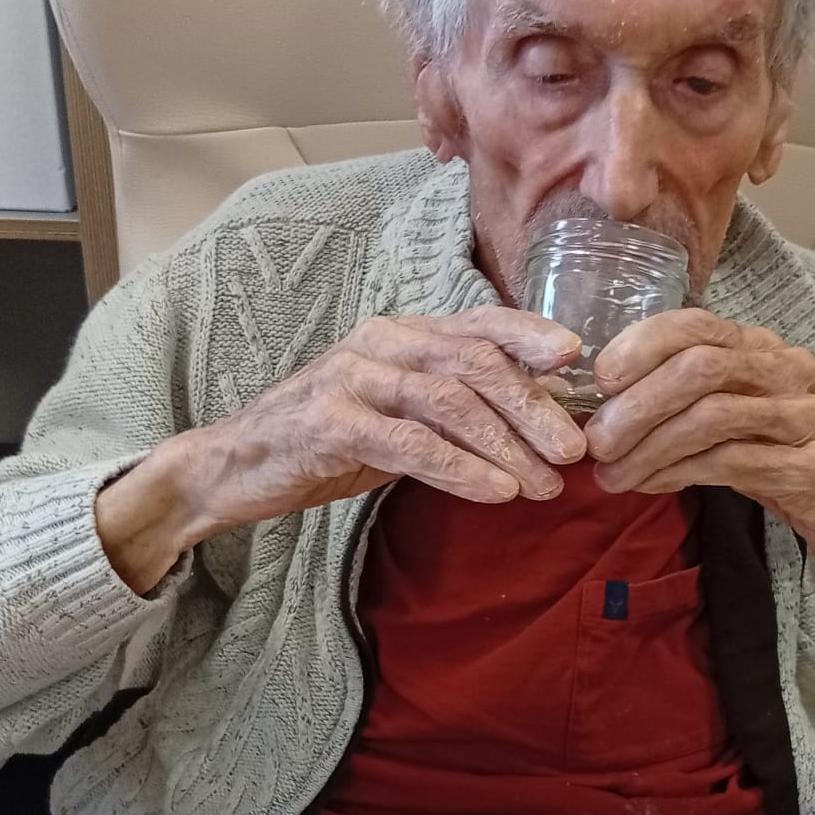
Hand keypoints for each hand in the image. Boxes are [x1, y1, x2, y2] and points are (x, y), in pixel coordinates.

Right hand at [97, 309, 582, 592]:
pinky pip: (408, 443)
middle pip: (474, 363)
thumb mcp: (401, 418)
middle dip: (532, 406)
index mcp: (401, 335)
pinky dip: (459, 468)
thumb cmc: (328, 443)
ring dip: (505, 444)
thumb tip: (544, 414)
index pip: (478, 322)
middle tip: (574, 450)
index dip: (530, 333)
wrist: (236, 468)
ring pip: (448, 401)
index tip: (577, 357)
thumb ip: (460, 409)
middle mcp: (380, 343)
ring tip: (545, 484)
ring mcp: (352, 378)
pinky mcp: (329, 422)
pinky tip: (495, 492)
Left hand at [584, 310, 814, 583]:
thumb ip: (698, 412)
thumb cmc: (809, 473)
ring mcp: (807, 418)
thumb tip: (616, 415)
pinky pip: (732, 461)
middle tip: (596, 441)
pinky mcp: (814, 468)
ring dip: (650, 444)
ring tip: (613, 475)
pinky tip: (654, 487)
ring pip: (711, 412)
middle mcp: (791, 373)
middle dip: (636, 403)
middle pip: (698, 364)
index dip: (640, 344)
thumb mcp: (752, 429)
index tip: (600, 381)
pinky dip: (681, 473)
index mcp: (770, 354)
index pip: (697, 324)